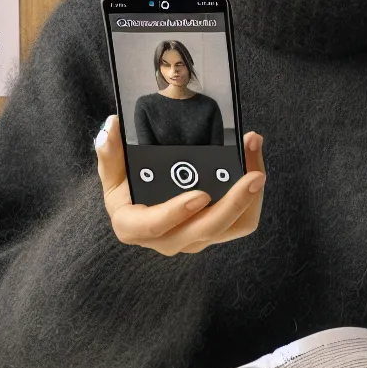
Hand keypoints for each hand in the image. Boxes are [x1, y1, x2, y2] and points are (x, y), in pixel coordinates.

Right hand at [94, 115, 265, 255]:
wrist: (142, 210)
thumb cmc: (127, 192)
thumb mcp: (112, 173)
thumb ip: (109, 153)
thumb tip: (111, 127)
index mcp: (134, 226)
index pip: (156, 226)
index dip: (177, 213)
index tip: (200, 195)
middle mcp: (167, 240)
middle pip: (204, 230)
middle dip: (233, 203)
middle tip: (252, 175)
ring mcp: (193, 239)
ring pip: (230, 228)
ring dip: (249, 200)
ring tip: (257, 168)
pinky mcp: (214, 233)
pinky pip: (241, 223)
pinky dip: (252, 200)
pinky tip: (255, 169)